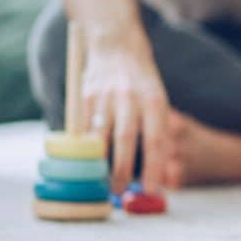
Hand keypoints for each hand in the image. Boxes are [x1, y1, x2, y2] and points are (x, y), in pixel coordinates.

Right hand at [82, 45, 173, 194]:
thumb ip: (158, 132)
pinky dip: (84, 149)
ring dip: (99, 163)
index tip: (153, 190)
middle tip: (121, 192)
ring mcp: (105, 97)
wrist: (117, 49)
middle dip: (123, 170)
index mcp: (155, 102)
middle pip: (126, 140)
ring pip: (100, 136)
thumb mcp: (158, 102)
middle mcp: (131, 99)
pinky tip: (85, 162)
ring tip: (102, 181)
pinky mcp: (85, 97)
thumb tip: (158, 173)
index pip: (156, 140)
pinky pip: (82, 128)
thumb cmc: (142, 86)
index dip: (155, 168)